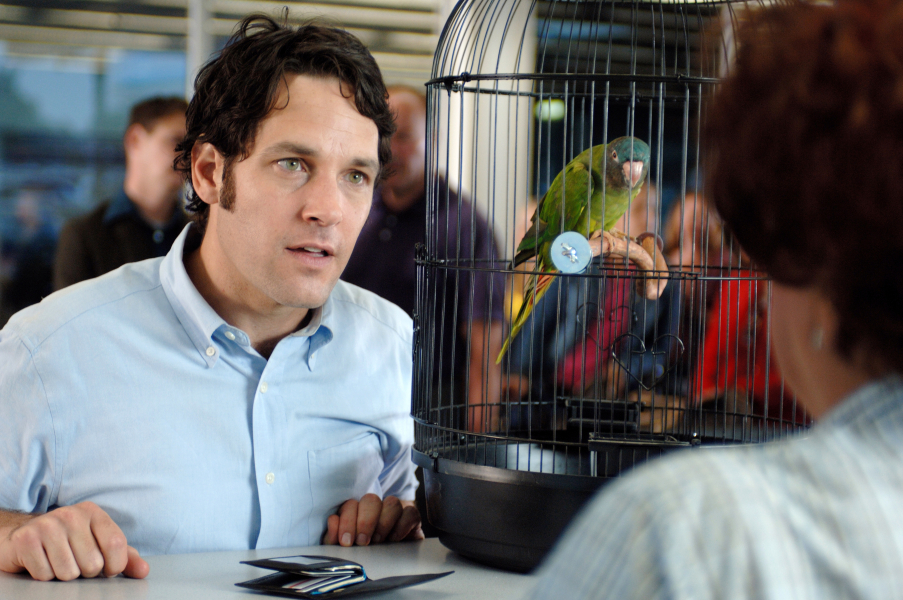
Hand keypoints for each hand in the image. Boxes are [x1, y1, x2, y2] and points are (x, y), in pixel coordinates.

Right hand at [0, 502, 148, 580]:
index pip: (116, 544)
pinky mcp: (26, 539)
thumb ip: (124, 557)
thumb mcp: (98, 544)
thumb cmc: (67, 543)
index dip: (114, 565)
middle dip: (85, 572)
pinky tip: (42, 562)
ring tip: (57, 561)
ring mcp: (48, 524)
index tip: (107, 570)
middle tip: (75, 562)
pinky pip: (45, 575)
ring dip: (63, 575)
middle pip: (93, 564)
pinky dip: (44, 576)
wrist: (23, 537)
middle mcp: (72, 514)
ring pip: (69, 573)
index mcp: (94, 512)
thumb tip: (144, 571)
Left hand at [323, 494, 422, 546]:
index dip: (347, 521)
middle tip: (362, 542)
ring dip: (383, 522)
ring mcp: (395, 512)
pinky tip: (394, 539)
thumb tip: (332, 521)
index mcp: (357, 512)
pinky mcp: (412, 519)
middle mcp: (376, 508)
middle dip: (365, 521)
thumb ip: (334, 537)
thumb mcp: (346, 548)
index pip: (351, 505)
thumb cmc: (363, 553)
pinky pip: (410, 513)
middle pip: (371, 499)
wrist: (391, 563)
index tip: (346, 541)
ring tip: (378, 541)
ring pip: (391, 502)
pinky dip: (402, 525)